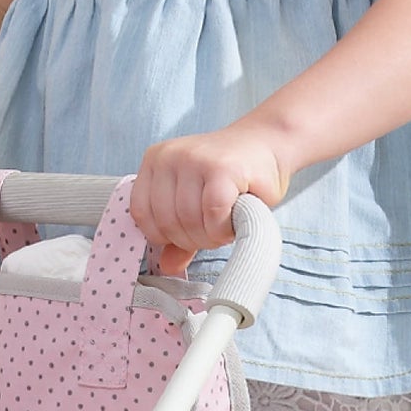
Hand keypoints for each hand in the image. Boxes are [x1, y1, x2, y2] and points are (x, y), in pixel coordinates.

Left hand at [130, 127, 290, 274]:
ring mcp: (194, 159)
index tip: (189, 233)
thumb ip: (178, 233)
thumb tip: (167, 267)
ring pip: (188, 220)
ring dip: (210, 236)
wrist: (269, 143)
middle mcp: (169, 157)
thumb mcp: (196, 203)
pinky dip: (222, 228)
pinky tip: (233, 221)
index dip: (164, 235)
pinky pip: (212, 213)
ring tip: (224, 226)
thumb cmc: (232, 177)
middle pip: (166, 221)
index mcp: (154, 162)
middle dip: (192, 239)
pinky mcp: (221, 168)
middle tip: (213, 232)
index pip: (141, 214)